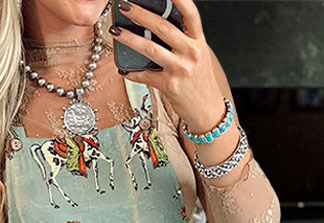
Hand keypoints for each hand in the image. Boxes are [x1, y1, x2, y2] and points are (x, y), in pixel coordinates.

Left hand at [110, 0, 225, 133]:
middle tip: (125, 6)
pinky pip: (146, 76)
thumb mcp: (198, 56)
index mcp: (198, 41)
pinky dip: (132, 73)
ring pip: (150, 49)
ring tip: (116, 32)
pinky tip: (123, 69)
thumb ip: (182, 42)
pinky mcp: (170, 86)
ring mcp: (181, 69)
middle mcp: (191, 52)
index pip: (191, 14)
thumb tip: (156, 28)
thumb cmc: (199, 82)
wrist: (207, 110)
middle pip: (163, 27)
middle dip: (141, 14)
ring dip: (129, 39)